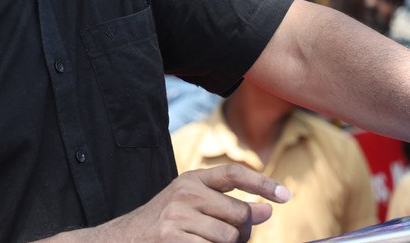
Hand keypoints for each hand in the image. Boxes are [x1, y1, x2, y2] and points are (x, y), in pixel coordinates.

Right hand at [89, 164, 289, 241]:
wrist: (124, 239)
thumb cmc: (165, 225)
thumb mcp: (193, 205)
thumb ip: (227, 205)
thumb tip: (265, 210)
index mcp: (192, 179)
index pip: (234, 173)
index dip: (262, 183)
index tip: (285, 196)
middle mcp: (185, 192)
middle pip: (239, 213)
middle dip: (243, 231)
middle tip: (226, 237)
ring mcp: (178, 215)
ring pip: (229, 237)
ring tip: (203, 242)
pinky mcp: (171, 237)